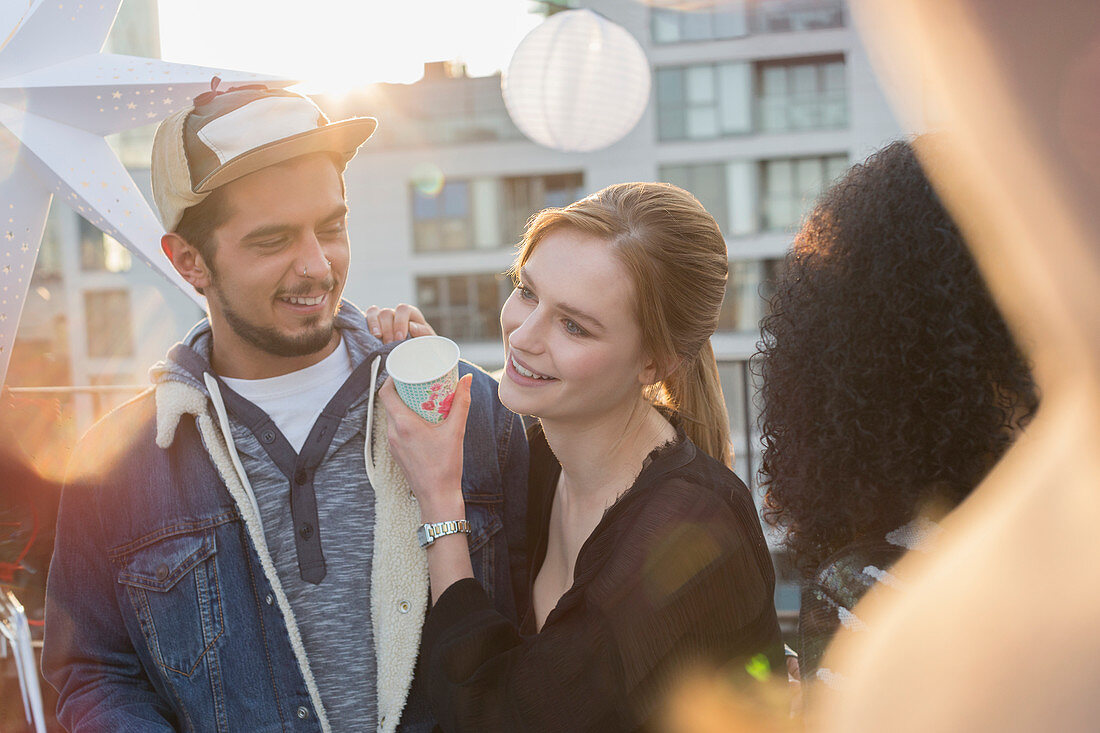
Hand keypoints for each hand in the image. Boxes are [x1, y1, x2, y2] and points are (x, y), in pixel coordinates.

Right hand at [364, 303, 435, 342]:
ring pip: (375, 313)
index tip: (400, 338)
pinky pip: (366, 317)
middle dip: (388, 329)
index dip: (400, 322)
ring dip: (375, 325)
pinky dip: (367, 324)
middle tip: (389, 344)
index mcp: (410, 315)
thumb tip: (412, 327)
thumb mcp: (427, 340)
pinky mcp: (372, 324)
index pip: (403, 310)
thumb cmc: (422, 347)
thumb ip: (424, 333)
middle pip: (387, 312)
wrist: (413, 356)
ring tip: (378, 338)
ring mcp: (382, 318)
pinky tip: (370, 335)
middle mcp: (395, 314)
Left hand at [378, 373, 471, 520]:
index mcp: (403, 424)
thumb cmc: (445, 467)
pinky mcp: (397, 453)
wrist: (437, 497)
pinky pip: (396, 429)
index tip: (404, 372)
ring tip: (421, 399)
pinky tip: (421, 421)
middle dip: (402, 390)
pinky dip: (405, 420)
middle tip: (418, 382)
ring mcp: (393, 444)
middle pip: (389, 403)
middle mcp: (393, 433)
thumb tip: (466, 379)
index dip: (392, 379)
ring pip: (392, 417)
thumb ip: (461, 403)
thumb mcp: (456, 431)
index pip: (386, 393)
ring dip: (403, 406)